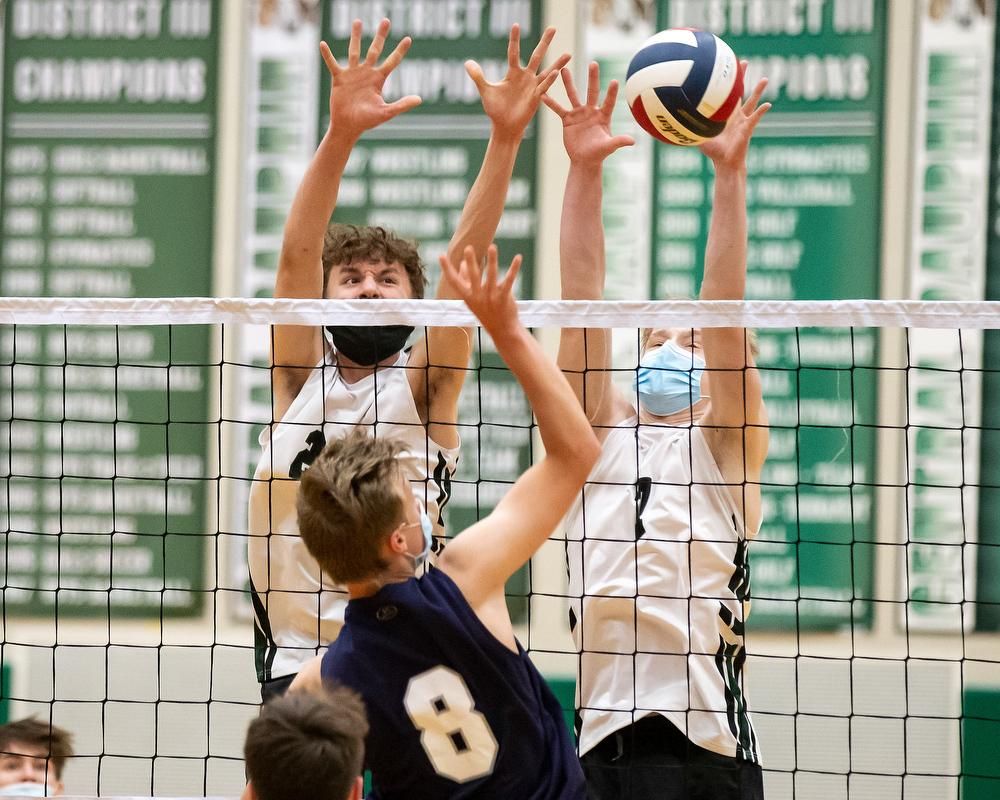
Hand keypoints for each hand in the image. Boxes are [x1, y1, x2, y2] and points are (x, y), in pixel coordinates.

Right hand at [321, 18, 420, 140]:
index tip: (408, 39)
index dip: (400, 51)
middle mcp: (367, 73)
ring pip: (354, 51)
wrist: (348, 126)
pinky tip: (323, 44)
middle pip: (375, 50)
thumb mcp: (386, 112)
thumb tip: (419, 99)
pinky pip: (332, 63)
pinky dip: (327, 55)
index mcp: (378, 79)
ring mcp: (352, 74)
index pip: (392, 61)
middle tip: (386, 20)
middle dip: (380, 35)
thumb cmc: (367, 121)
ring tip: (358, 21)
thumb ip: (402, 105)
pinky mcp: (339, 78)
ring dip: (356, 36)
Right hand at [439, 245, 521, 339]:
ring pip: (492, 276)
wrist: (502, 330)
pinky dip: (514, 268)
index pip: (454, 282)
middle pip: (473, 277)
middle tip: (468, 248)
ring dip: (493, 261)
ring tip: (492, 247)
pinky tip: (518, 257)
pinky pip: (509, 281)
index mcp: (468, 297)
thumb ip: (466, 281)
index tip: (441, 256)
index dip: (447, 269)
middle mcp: (478, 297)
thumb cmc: (486, 311)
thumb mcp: (472, 299)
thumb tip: (461, 264)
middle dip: (471, 263)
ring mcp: (492, 298)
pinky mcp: (505, 298)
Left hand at [465, 25, 569, 138]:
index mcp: (513, 72)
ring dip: (557, 63)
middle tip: (553, 27)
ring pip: (547, 71)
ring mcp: (533, 87)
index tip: (516, 24)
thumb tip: (467, 63)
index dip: (514, 39)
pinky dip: (549, 81)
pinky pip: (544, 87)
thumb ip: (478, 76)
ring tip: (568, 53)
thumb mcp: (485, 90)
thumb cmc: (495, 108)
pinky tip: (556, 73)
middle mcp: (525, 77)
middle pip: (536, 55)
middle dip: (545, 42)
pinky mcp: (536, 98)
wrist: (503, 125)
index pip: (513, 52)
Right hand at [543, 61, 634, 165]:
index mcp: (603, 116)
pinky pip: (558, 109)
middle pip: (592, 91)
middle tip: (593, 63)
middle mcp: (591, 111)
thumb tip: (632, 141)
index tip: (614, 81)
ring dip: (568, 83)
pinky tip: (543, 94)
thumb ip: (618, 141)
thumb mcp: (608, 147)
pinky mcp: (568, 119)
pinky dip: (551, 103)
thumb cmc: (598, 154)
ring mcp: (579, 113)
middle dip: (593, 78)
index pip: (608, 102)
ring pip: (573, 95)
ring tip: (563, 70)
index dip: (611, 93)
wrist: (584, 160)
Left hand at [698, 66, 769, 170]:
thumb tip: (674, 119)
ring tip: (765, 79)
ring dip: (758, 91)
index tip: (725, 67)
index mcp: (725, 114)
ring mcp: (743, 120)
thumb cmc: (713, 150)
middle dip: (742, 77)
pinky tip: (768, 104)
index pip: (725, 94)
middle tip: (744, 62)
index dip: (725, 82)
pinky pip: (756, 118)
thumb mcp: (699, 135)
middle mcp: (735, 114)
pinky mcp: (748, 129)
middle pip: (740, 91)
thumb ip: (689, 127)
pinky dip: (761, 111)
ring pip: (752, 102)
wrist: (724, 162)